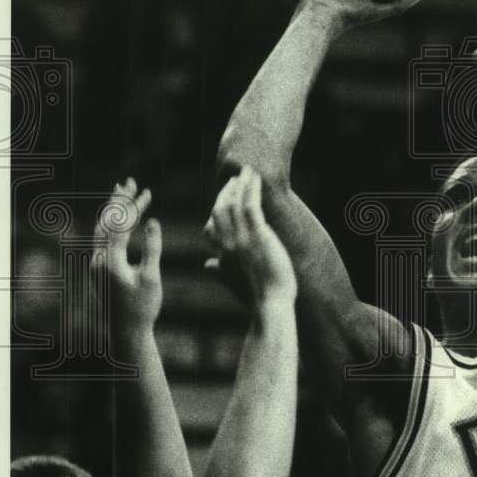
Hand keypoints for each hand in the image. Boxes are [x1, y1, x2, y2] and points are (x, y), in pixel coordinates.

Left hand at [92, 178, 162, 332]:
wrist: (128, 331)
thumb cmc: (142, 306)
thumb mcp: (151, 277)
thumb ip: (152, 248)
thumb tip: (153, 221)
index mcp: (110, 261)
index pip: (120, 225)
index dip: (133, 206)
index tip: (147, 191)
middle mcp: (99, 260)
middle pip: (106, 222)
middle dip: (119, 201)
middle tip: (128, 181)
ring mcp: (97, 264)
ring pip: (102, 229)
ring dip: (113, 211)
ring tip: (121, 193)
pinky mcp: (101, 269)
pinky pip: (103, 239)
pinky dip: (112, 225)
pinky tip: (119, 219)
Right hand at [206, 166, 296, 303]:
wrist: (270, 305)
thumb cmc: (255, 297)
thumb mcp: (233, 282)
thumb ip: (218, 271)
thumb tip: (207, 265)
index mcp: (222, 255)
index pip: (212, 226)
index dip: (216, 209)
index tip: (224, 197)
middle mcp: (228, 244)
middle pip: (219, 210)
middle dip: (226, 192)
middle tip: (235, 179)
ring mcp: (241, 239)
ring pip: (233, 204)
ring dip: (239, 185)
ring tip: (246, 172)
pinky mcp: (258, 235)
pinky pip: (250, 205)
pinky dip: (251, 188)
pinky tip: (255, 177)